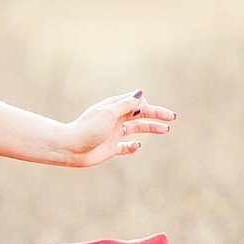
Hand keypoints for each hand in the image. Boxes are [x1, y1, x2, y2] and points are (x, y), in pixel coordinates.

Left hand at [57, 89, 175, 167]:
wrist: (70, 148)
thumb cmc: (88, 129)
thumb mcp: (109, 114)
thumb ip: (125, 105)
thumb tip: (141, 94)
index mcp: (114, 107)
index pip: (135, 102)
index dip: (145, 105)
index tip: (145, 111)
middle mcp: (115, 119)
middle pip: (140, 115)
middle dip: (156, 115)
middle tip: (172, 117)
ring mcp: (114, 133)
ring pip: (137, 129)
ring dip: (151, 128)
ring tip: (166, 129)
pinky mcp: (111, 148)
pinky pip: (126, 146)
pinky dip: (134, 146)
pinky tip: (138, 146)